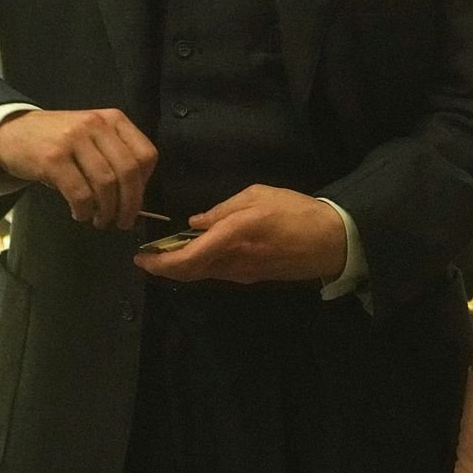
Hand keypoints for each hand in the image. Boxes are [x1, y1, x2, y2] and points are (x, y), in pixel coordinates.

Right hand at [0, 108, 156, 229]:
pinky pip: (79, 192)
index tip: (136, 200)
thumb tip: (135, 200)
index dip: (145, 183)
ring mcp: (73, 139)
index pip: (146, 154)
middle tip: (124, 222)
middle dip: (130, 203)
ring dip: (107, 210)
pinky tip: (80, 214)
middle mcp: (96, 124)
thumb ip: (114, 157)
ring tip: (100, 220)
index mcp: (114, 119)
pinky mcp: (52, 158)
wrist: (11, 131)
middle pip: (128, 171)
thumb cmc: (58, 140)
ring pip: (106, 183)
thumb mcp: (92, 137)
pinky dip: (84, 209)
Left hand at [133, 185, 346, 283]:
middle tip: (146, 258)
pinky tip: (194, 254)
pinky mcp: (251, 277)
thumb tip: (196, 221)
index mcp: (234, 235)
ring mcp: (242, 273)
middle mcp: (233, 260)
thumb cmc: (297, 211)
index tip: (141, 256)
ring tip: (165, 253)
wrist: (331, 241)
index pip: (188, 256)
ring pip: (201, 275)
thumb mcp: (259, 195)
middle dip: (163, 268)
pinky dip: (198, 266)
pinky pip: (216, 273)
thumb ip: (224, 208)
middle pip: (189, 273)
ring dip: (180, 267)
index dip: (161, 261)